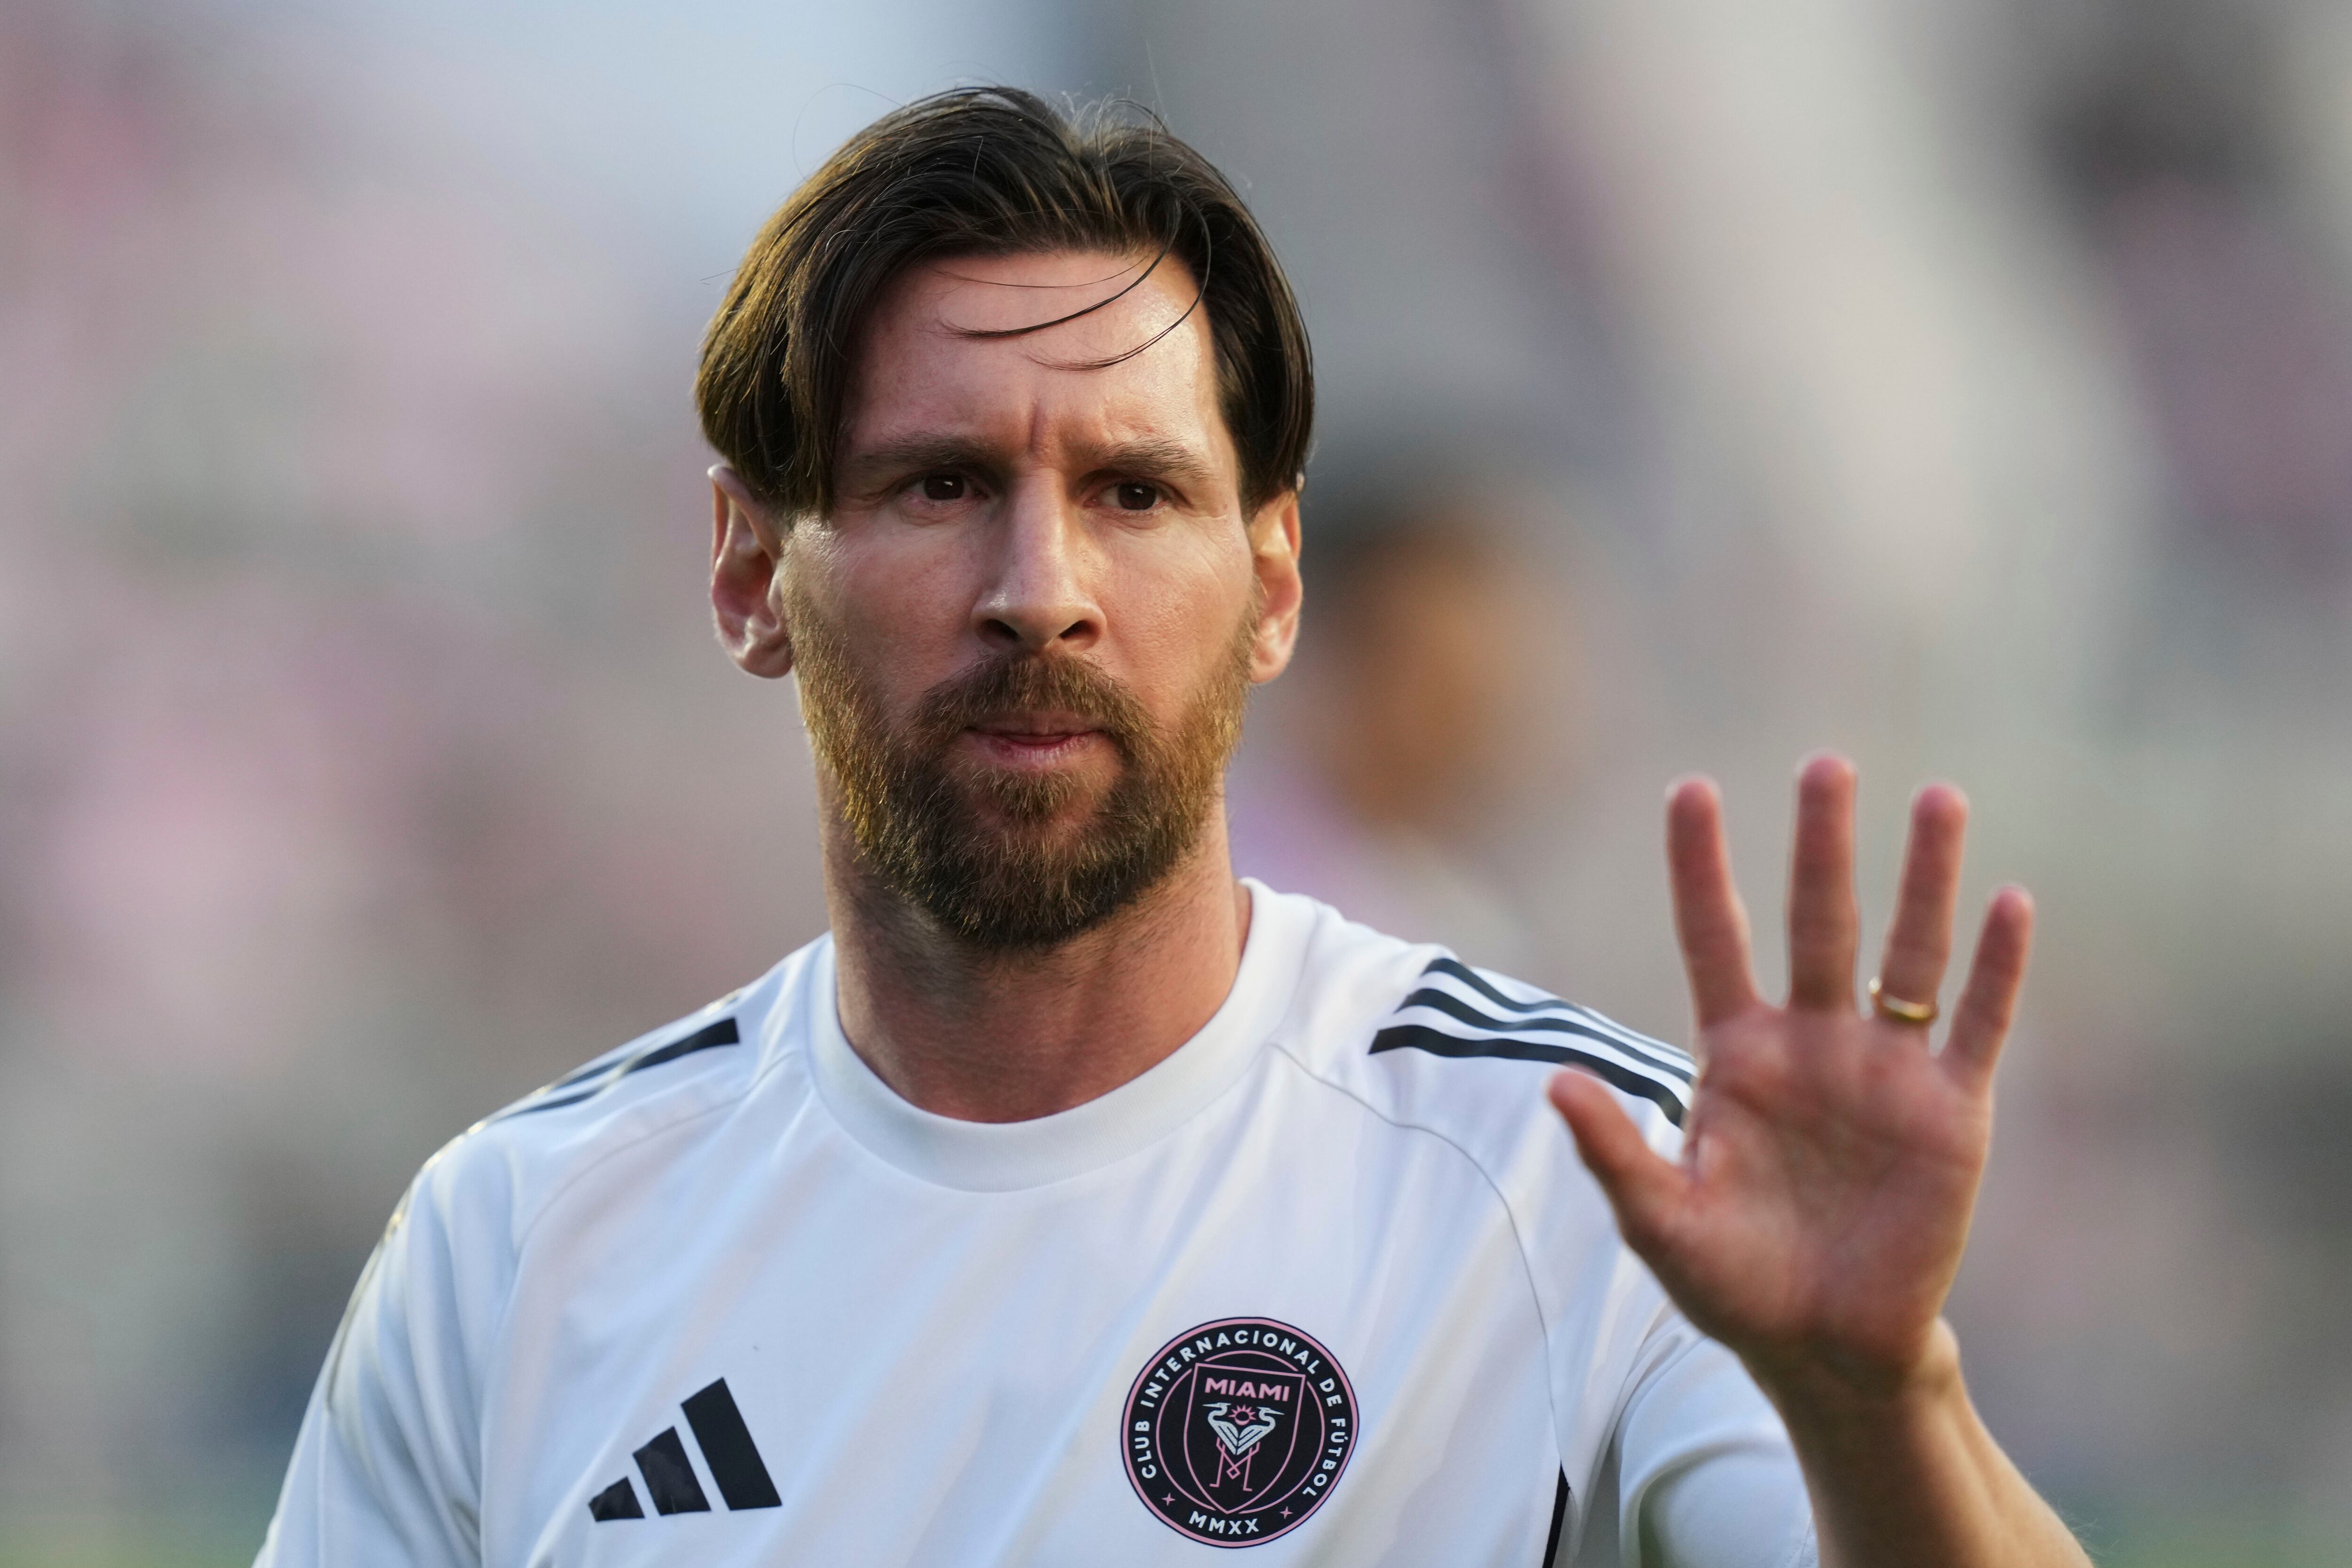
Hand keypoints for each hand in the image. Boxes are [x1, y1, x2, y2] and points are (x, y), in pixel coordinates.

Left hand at [1548, 755, 2032, 1400]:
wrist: (1825, 1348)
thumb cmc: (1734, 1283)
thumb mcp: (1662, 1222)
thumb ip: (1613, 1153)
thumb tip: (1554, 1085)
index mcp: (1736, 1054)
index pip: (1714, 937)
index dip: (1701, 867)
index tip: (1691, 788)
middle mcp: (1812, 1042)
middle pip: (1817, 922)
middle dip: (1821, 846)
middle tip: (1826, 763)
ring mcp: (1885, 1070)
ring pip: (1907, 954)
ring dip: (1925, 879)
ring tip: (1938, 798)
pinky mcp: (1950, 1112)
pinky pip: (1976, 1026)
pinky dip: (1995, 969)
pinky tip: (2009, 903)